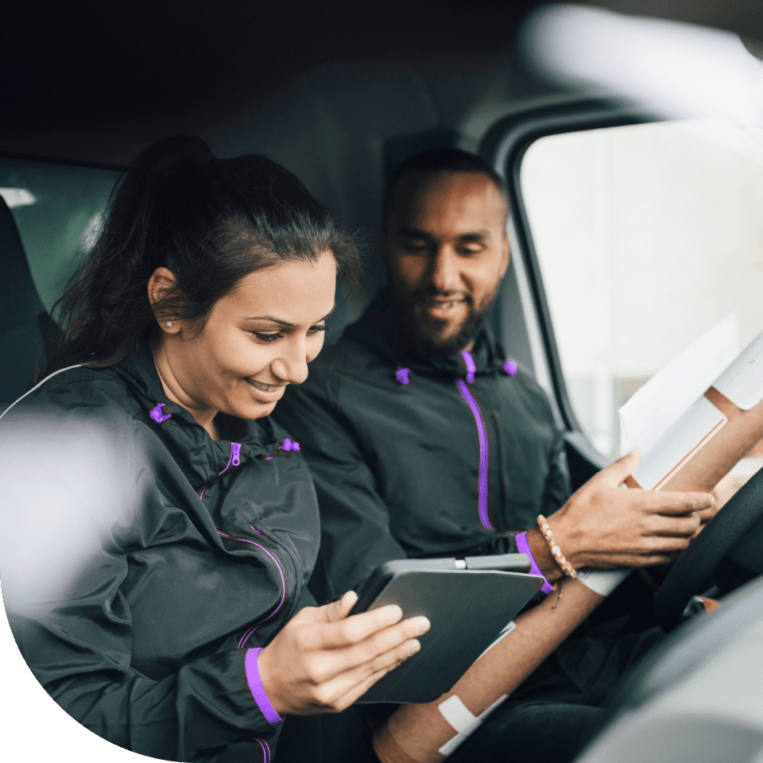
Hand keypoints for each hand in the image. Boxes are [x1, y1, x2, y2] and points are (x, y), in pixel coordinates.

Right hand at [257, 591, 429, 715]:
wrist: (269, 687)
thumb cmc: (288, 647)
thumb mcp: (302, 619)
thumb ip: (331, 611)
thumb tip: (354, 597)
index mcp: (308, 642)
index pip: (349, 632)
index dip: (376, 621)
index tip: (396, 611)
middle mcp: (319, 669)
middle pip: (366, 651)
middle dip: (398, 636)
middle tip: (420, 624)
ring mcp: (329, 690)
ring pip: (371, 669)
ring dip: (397, 653)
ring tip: (415, 640)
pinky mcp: (338, 703)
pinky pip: (368, 683)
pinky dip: (385, 668)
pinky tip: (398, 656)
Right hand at [527, 449, 713, 576]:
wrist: (566, 541)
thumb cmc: (580, 510)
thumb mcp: (600, 481)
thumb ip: (623, 465)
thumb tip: (636, 451)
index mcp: (641, 503)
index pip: (683, 502)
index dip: (702, 501)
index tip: (709, 498)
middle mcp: (647, 525)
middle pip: (688, 524)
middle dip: (695, 518)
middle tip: (693, 513)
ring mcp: (645, 545)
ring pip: (682, 543)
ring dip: (687, 535)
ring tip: (683, 528)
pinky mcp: (639, 560)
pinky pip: (668, 558)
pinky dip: (674, 551)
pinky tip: (669, 544)